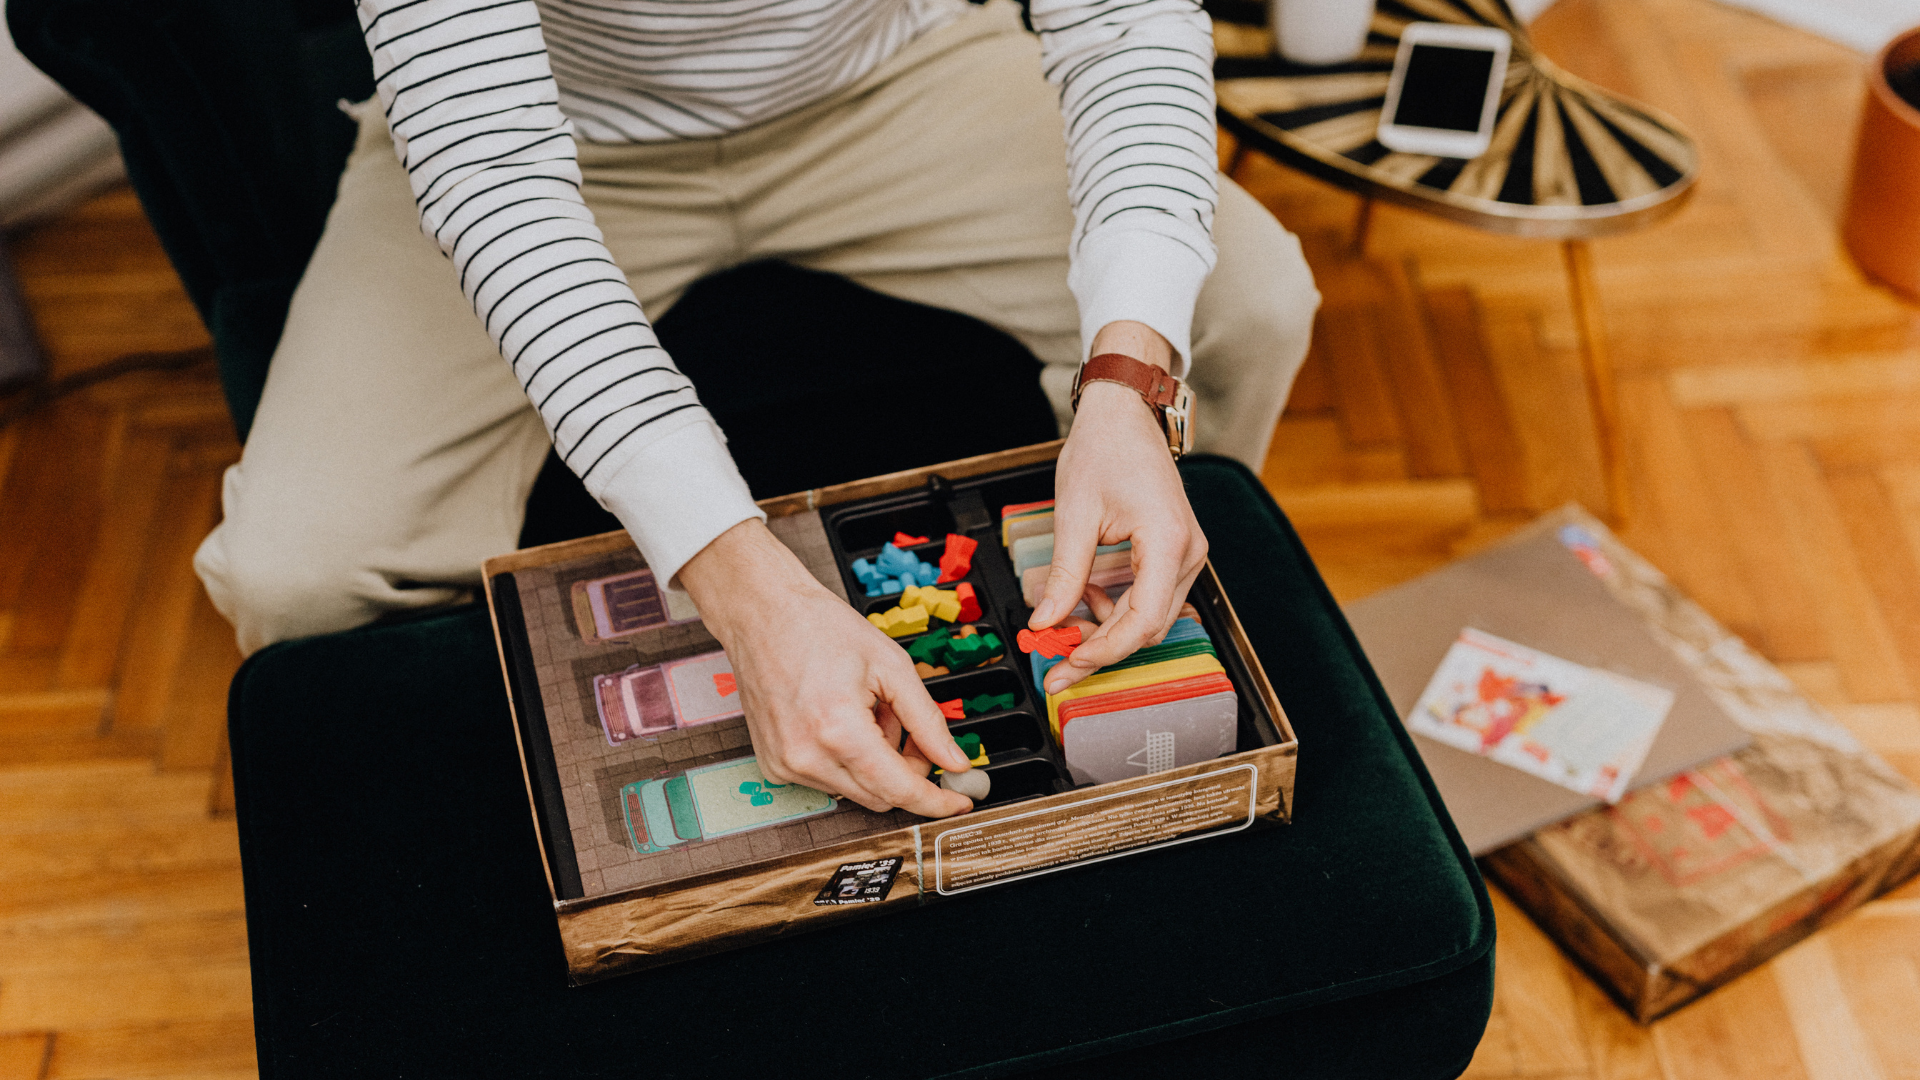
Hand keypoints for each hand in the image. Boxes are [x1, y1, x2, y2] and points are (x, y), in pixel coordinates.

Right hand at [677, 519, 976, 816]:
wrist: (762, 614)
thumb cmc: (818, 628)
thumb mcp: (892, 666)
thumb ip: (928, 721)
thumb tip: (953, 761)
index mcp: (838, 730)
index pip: (899, 789)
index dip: (935, 800)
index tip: (957, 802)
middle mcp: (806, 756)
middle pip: (880, 796)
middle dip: (907, 771)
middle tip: (913, 733)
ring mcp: (785, 765)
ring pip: (855, 790)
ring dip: (875, 763)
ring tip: (868, 712)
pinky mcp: (773, 766)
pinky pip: (827, 781)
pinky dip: (847, 760)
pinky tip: (842, 721)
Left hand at [1031, 321, 1207, 694]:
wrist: (1124, 414)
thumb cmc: (1103, 449)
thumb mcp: (1073, 514)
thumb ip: (1063, 575)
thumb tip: (1045, 623)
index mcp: (1169, 540)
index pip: (1144, 619)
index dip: (1105, 650)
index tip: (1069, 663)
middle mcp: (1189, 551)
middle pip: (1149, 626)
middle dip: (1101, 649)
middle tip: (1057, 668)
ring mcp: (1187, 553)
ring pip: (1150, 616)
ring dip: (1107, 628)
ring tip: (1063, 622)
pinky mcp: (1176, 553)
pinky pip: (1150, 597)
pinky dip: (1116, 607)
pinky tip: (1086, 596)